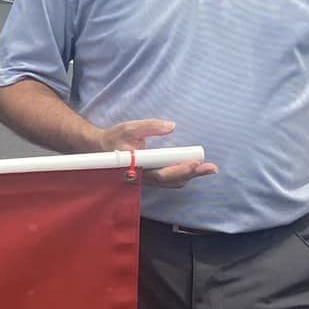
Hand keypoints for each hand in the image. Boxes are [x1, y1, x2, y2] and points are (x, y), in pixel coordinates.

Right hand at [96, 118, 217, 187]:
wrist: (97, 149)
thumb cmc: (113, 139)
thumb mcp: (129, 128)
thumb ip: (150, 126)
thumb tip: (171, 126)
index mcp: (138, 167)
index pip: (162, 173)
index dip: (180, 169)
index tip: (195, 162)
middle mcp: (143, 177)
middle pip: (172, 180)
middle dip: (193, 174)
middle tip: (211, 168)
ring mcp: (146, 179)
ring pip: (172, 182)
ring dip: (190, 176)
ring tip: (208, 169)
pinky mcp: (149, 177)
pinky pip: (169, 181)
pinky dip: (183, 176)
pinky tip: (194, 169)